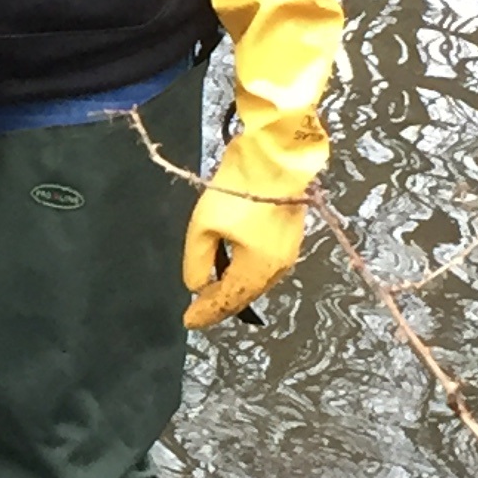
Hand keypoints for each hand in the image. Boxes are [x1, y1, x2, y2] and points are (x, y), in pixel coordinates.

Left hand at [183, 182, 305, 327]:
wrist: (275, 156)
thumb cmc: (237, 191)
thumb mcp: (204, 227)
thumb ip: (197, 262)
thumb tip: (197, 285)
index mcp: (258, 269)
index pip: (228, 301)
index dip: (207, 313)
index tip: (189, 321)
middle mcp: (278, 267)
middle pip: (245, 294)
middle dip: (221, 304)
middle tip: (199, 311)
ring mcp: (288, 251)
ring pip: (256, 281)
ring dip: (234, 289)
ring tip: (212, 294)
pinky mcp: (288, 235)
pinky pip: (264, 266)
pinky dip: (245, 274)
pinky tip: (231, 270)